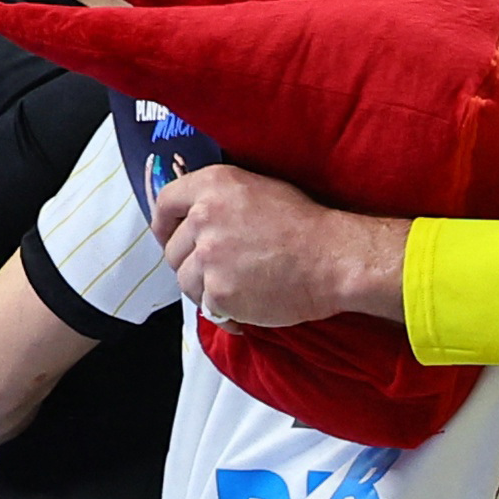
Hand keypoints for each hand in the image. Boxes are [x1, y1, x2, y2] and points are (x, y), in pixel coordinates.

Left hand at [155, 163, 405, 326]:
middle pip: (173, 249)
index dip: (164, 224)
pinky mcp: (219, 293)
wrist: (333, 258)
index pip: (165, 203)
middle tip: (216, 272)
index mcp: (213, 186)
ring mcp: (209, 258)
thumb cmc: (306, 225)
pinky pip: (207, 307)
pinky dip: (223, 312)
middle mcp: (203, 218)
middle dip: (190, 263)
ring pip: (186, 281)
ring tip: (234, 292)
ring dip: (204, 289)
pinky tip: (245, 310)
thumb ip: (221, 200)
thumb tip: (195, 217)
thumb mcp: (259, 190)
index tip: (170, 238)